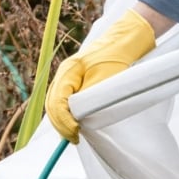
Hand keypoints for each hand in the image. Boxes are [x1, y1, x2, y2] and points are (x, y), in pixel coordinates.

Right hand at [45, 9, 156, 142]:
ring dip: (62, 120)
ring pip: (56, 103)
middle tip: (74, 138)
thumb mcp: (105, 79)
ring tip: (73, 134)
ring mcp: (69, 76)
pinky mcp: (76, 80)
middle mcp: (64, 74)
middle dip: (61, 123)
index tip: (76, 132)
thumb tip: (78, 117)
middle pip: (53, 104)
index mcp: (68, 71)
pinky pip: (64, 100)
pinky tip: (75, 123)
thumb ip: (90, 97)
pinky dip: (67, 113)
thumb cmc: (117, 57)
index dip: (64, 121)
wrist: (125, 40)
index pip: (57, 102)